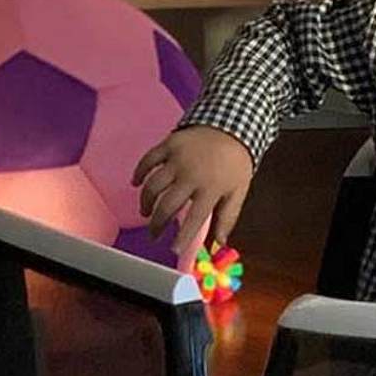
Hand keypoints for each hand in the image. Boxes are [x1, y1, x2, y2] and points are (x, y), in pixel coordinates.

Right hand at [131, 126, 252, 261]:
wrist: (233, 125)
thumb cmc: (236, 162)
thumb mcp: (238, 191)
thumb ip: (228, 217)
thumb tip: (220, 243)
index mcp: (211, 188)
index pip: (193, 219)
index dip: (182, 237)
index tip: (173, 250)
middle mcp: (192, 175)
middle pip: (167, 205)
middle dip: (157, 224)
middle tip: (154, 234)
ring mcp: (178, 158)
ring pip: (153, 185)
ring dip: (146, 202)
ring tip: (146, 212)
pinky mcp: (169, 144)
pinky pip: (148, 160)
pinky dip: (139, 173)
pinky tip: (136, 183)